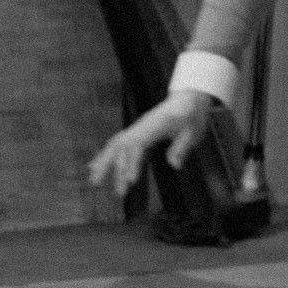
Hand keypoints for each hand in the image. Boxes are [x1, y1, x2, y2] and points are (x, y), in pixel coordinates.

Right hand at [87, 89, 212, 196]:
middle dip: (110, 166)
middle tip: (105, 187)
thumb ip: (182, 147)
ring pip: (115, 145)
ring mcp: (136, 129)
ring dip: (103, 163)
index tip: (131, 181)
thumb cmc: (191, 115)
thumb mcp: (194, 131)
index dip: (132, 163)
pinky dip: (105, 155)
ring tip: (95, 182)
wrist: (188, 100)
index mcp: (154, 126)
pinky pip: (117, 144)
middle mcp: (141, 127)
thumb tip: (175, 165)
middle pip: (120, 146)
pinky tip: (94, 166)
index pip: (138, 145)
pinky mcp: (136, 133)